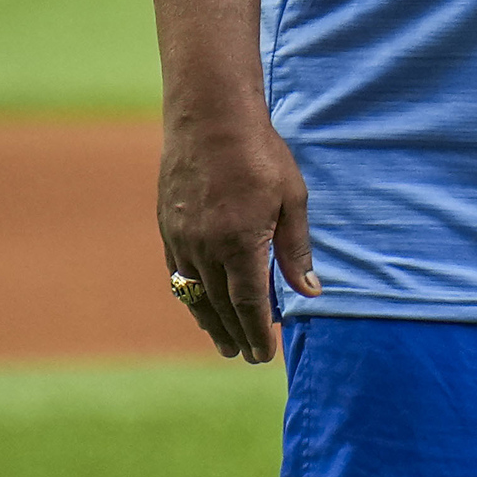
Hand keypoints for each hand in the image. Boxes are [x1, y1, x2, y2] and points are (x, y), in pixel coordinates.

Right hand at [159, 104, 312, 364]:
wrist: (209, 120)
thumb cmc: (262, 156)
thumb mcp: (293, 200)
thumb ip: (296, 249)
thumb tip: (309, 292)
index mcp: (240, 244)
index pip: (249, 302)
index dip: (257, 331)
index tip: (263, 355)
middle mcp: (205, 247)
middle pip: (219, 304)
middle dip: (234, 333)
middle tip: (245, 357)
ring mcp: (181, 237)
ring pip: (193, 292)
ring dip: (208, 321)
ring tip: (222, 342)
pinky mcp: (167, 225)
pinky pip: (176, 270)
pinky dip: (188, 293)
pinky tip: (197, 303)